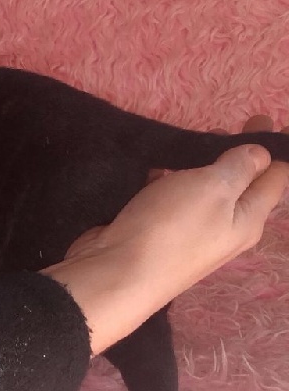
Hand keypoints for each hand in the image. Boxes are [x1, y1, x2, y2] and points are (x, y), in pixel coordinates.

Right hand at [43, 115, 288, 355]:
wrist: (117, 272)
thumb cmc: (170, 227)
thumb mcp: (212, 188)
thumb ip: (239, 168)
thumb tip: (260, 154)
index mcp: (248, 217)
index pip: (277, 177)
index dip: (277, 147)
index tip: (269, 118)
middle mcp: (226, 227)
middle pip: (242, 184)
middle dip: (242, 153)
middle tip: (233, 122)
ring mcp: (191, 230)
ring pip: (205, 189)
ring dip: (203, 164)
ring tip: (192, 138)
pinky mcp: (160, 230)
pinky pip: (173, 197)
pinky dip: (171, 178)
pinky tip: (156, 165)